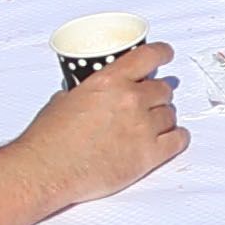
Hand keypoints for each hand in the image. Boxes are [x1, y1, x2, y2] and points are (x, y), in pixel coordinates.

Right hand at [13, 38, 188, 199]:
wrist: (45, 171)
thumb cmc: (48, 140)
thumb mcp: (64, 100)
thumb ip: (86, 92)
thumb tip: (87, 95)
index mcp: (109, 81)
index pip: (149, 56)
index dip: (162, 53)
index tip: (166, 54)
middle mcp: (131, 100)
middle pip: (163, 89)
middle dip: (155, 95)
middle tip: (145, 104)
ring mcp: (143, 127)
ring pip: (170, 114)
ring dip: (162, 118)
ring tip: (146, 127)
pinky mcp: (149, 155)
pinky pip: (179, 140)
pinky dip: (176, 138)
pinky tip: (168, 139)